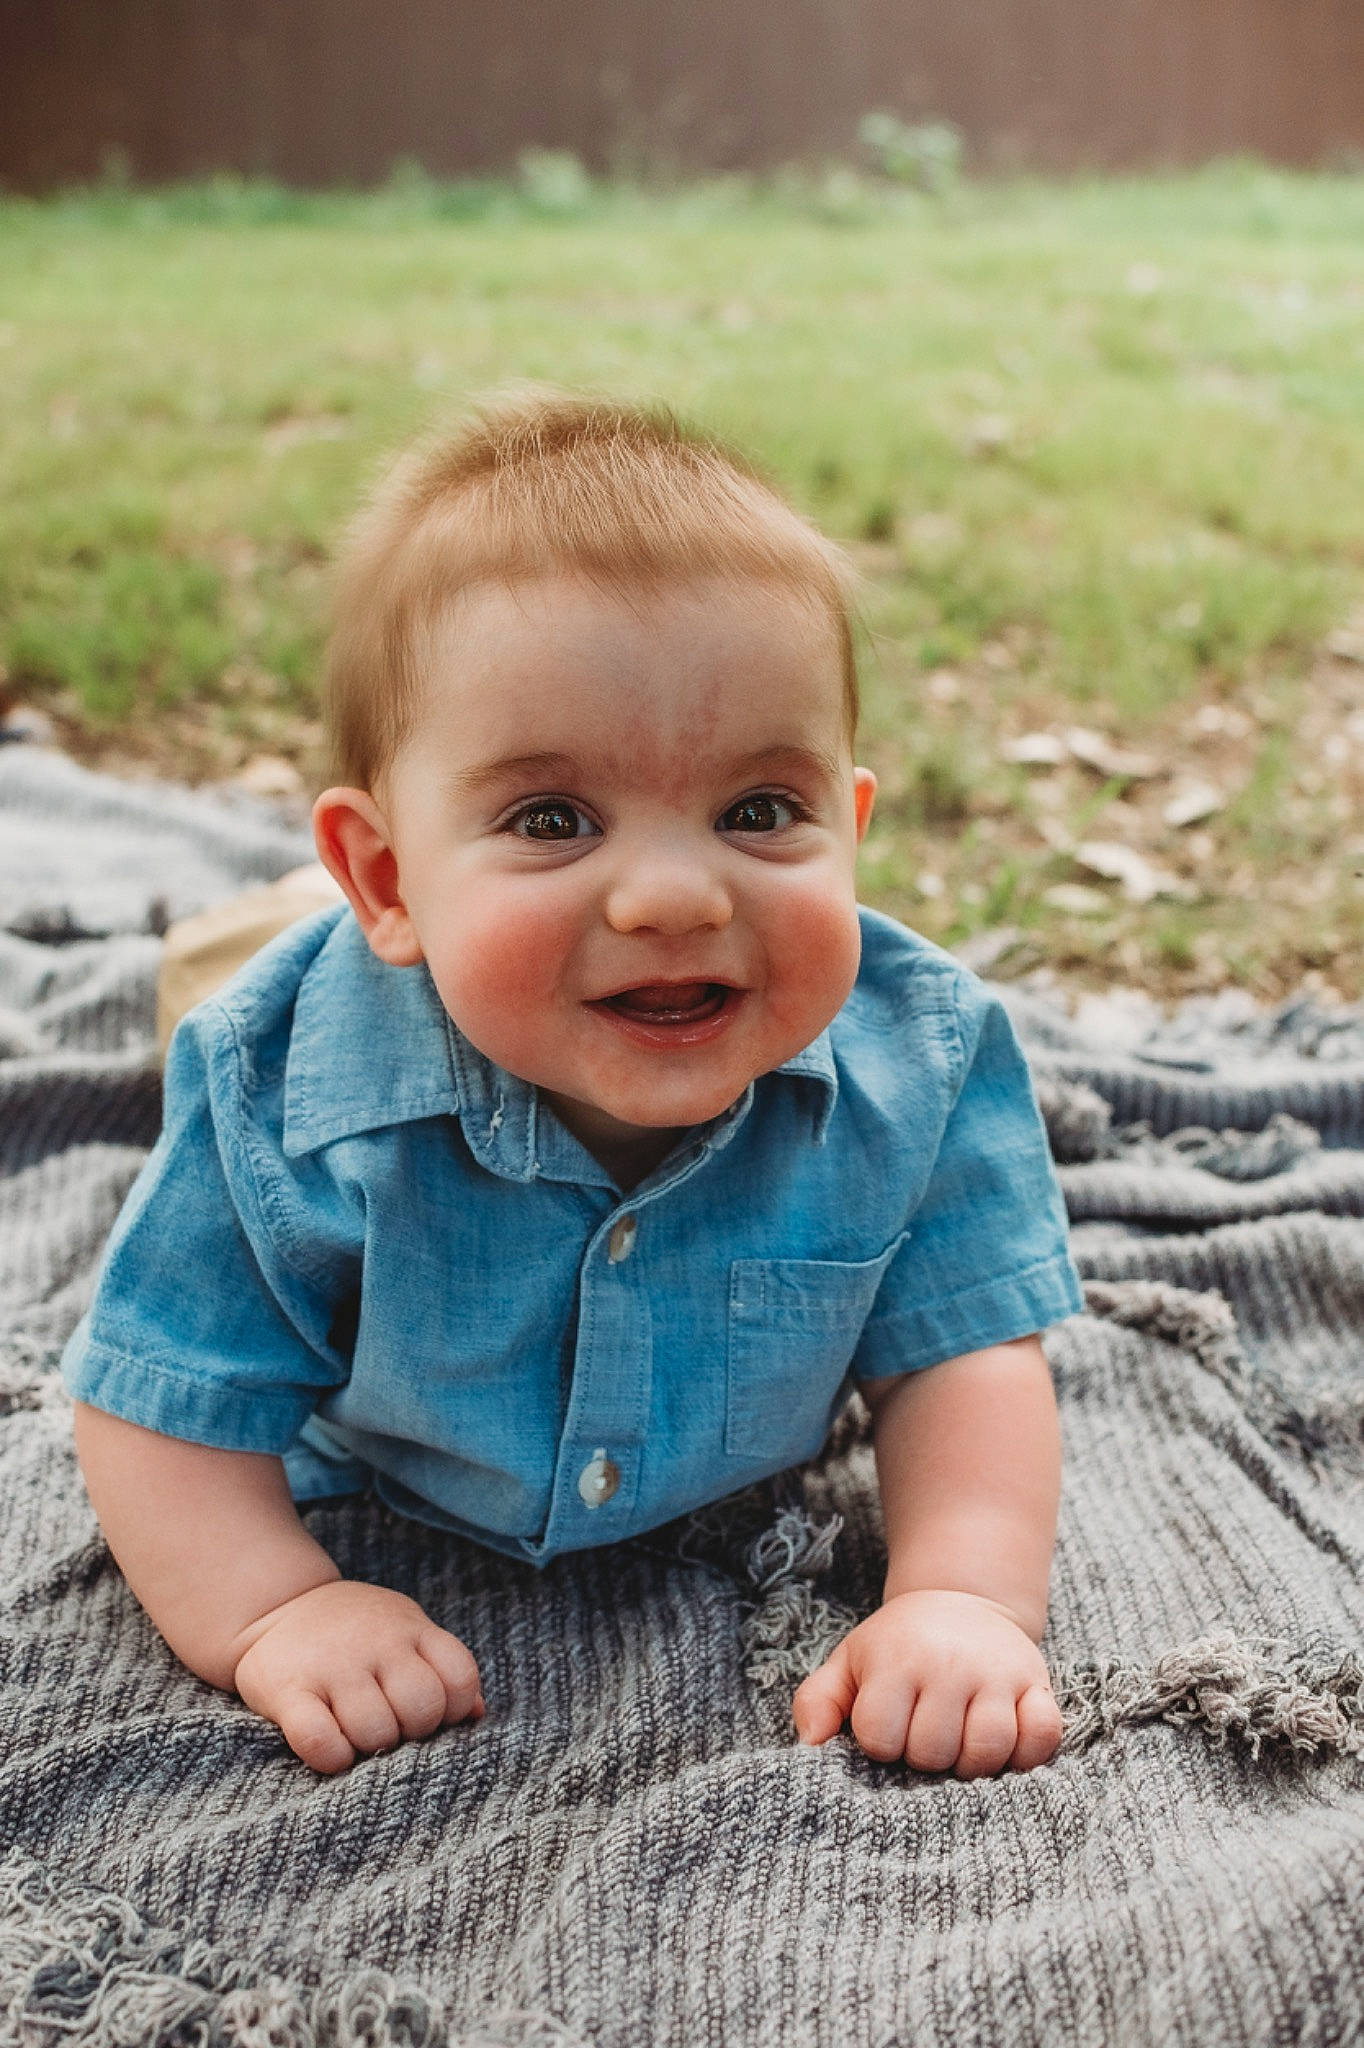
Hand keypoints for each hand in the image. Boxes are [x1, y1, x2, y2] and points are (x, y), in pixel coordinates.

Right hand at [231, 1579, 483, 1773]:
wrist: (278, 1607)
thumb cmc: (357, 1634)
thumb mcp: (406, 1633)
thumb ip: (442, 1669)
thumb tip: (478, 1713)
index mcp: (411, 1630)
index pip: (460, 1676)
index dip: (454, 1709)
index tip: (432, 1714)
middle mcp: (377, 1643)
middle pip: (422, 1708)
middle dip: (413, 1732)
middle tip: (392, 1728)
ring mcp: (333, 1665)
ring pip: (374, 1732)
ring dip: (369, 1749)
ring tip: (357, 1735)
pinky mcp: (289, 1690)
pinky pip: (320, 1741)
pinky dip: (331, 1757)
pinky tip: (330, 1749)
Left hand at [791, 1588, 1062, 1778]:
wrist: (961, 1600)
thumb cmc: (898, 1647)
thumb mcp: (849, 1662)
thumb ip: (817, 1701)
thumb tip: (811, 1746)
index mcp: (896, 1660)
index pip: (881, 1738)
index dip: (881, 1745)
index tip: (887, 1728)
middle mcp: (949, 1664)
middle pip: (934, 1753)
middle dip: (925, 1759)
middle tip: (925, 1734)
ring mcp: (998, 1674)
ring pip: (988, 1752)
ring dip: (971, 1764)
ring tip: (959, 1743)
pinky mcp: (1037, 1683)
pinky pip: (1042, 1737)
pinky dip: (1026, 1753)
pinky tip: (1004, 1743)